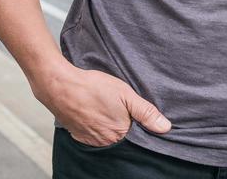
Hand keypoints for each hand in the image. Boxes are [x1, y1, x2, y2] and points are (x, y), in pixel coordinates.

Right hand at [36, 65, 170, 147]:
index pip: (135, 134)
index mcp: (119, 133)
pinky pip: (93, 134)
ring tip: (104, 107)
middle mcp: (106, 142)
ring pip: (107, 134)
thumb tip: (165, 128)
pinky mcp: (78, 135)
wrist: (60, 86)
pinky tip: (94, 111)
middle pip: (121, 135)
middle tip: (115, 106)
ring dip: (108, 124)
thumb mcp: (125, 94)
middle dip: (122, 122)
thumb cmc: (93, 87)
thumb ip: (145, 112)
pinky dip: (95, 125)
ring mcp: (91, 140)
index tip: (131, 111)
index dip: (135, 122)